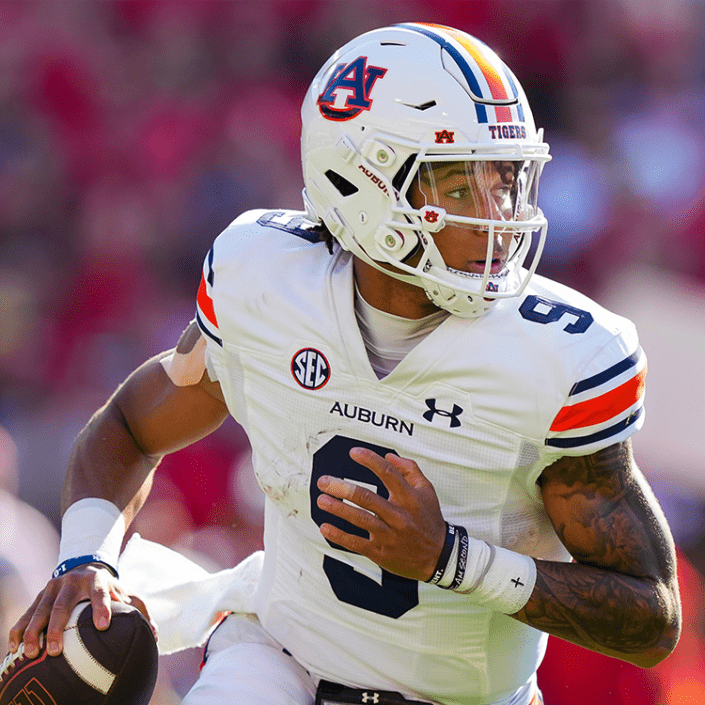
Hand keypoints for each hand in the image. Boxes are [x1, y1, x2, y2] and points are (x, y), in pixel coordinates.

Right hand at [8, 564, 155, 657]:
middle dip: (58, 628)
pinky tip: (14, 648)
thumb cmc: (109, 588)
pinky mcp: (39, 595)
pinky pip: (27, 613)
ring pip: (41, 610)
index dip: (102, 607)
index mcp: (97, 580)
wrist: (85, 565)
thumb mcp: (126, 593)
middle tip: (55, 650)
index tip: (103, 625)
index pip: (100, 592)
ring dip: (33, 632)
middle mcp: (73, 582)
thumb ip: (140, 610)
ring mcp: (53, 588)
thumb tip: (154, 634)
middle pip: (63, 605)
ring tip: (31, 653)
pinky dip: (19, 629)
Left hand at [316, 448, 445, 581]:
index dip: (370, 460)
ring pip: (360, 519)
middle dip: (342, 487)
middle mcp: (398, 515)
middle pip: (367, 498)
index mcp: (409, 498)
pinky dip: (339, 535)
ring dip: (338, 508)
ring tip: (322, 500)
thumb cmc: (429, 520)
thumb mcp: (427, 491)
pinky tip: (326, 527)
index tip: (354, 453)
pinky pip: (356, 543)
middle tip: (325, 481)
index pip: (388, 473)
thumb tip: (389, 456)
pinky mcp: (381, 552)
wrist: (439, 556)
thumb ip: (409, 469)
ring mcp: (389, 535)